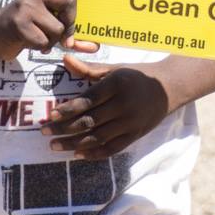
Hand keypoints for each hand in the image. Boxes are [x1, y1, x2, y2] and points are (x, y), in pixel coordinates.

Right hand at [0, 0, 107, 58]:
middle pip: (70, 2)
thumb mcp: (49, 26)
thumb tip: (95, 46)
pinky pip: (44, 40)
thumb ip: (73, 33)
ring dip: (51, 40)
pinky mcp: (19, 21)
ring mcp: (27, 4)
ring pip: (58, 27)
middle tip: (62, 34)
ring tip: (38, 36)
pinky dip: (40, 47)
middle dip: (70, 22)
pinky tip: (28, 41)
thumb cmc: (27, 29)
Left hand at [43, 52, 173, 159]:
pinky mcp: (135, 135)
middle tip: (46, 133)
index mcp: (117, 84)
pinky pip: (112, 148)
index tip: (51, 115)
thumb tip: (64, 59)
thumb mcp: (114, 68)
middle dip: (64, 128)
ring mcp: (130, 122)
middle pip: (90, 120)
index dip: (68, 109)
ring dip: (74, 144)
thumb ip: (88, 68)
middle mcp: (124, 104)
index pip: (88, 100)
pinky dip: (94, 153)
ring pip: (98, 137)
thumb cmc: (136, 75)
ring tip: (55, 146)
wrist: (169, 88)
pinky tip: (78, 155)